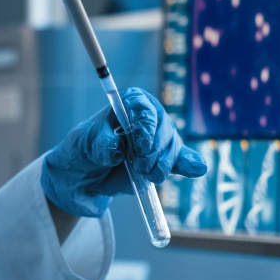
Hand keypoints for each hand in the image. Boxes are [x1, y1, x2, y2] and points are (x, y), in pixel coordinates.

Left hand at [40, 88, 206, 218]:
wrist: (85, 176)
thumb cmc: (84, 150)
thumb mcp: (85, 144)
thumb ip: (101, 144)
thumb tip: (117, 149)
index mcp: (129, 103)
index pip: (144, 109)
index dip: (146, 127)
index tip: (141, 146)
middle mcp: (148, 118)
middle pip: (163, 128)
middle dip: (155, 150)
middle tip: (141, 166)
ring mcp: (159, 140)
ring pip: (173, 147)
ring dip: (164, 163)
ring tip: (149, 176)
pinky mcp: (165, 161)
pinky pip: (182, 161)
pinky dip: (189, 165)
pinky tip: (196, 169)